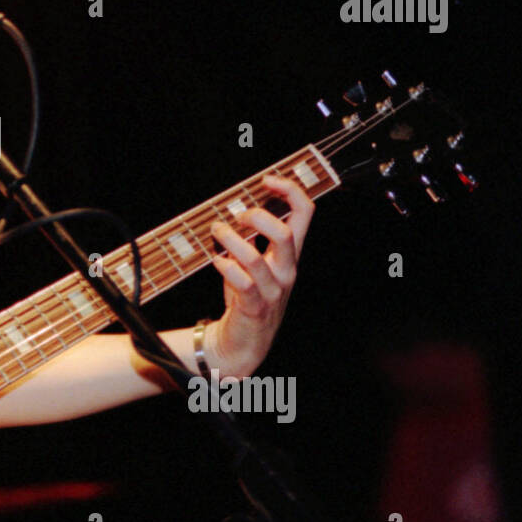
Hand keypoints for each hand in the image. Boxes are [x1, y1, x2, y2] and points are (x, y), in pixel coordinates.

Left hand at [207, 174, 313, 377]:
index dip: (290, 191)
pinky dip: (226, 267)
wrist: (244, 342)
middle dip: (257, 217)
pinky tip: (217, 261)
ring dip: (232, 240)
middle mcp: (287, 270)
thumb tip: (235, 207)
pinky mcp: (255, 307)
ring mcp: (273, 290)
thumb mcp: (254, 262)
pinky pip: (242, 283)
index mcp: (290, 255)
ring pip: (257, 258)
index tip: (268, 180)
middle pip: (285, 234)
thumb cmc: (247, 296)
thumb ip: (250, 237)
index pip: (305, 215)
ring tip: (216, 231)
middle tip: (236, 216)